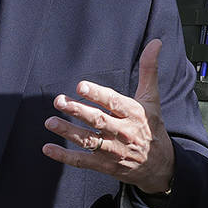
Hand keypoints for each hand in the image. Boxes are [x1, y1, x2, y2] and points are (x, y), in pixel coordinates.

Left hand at [42, 40, 173, 193]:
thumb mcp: (151, 99)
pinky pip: (82, 161)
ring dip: (67, 131)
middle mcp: (123, 132)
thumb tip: (155, 42)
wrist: (159, 166)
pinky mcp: (105, 165)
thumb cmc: (151, 126)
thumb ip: (149, 69)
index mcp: (133, 113)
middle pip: (97, 120)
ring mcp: (113, 150)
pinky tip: (48, 148)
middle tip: (58, 101)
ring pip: (87, 140)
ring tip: (50, 122)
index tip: (80, 86)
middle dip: (77, 110)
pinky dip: (64, 156)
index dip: (97, 95)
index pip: (113, 102)